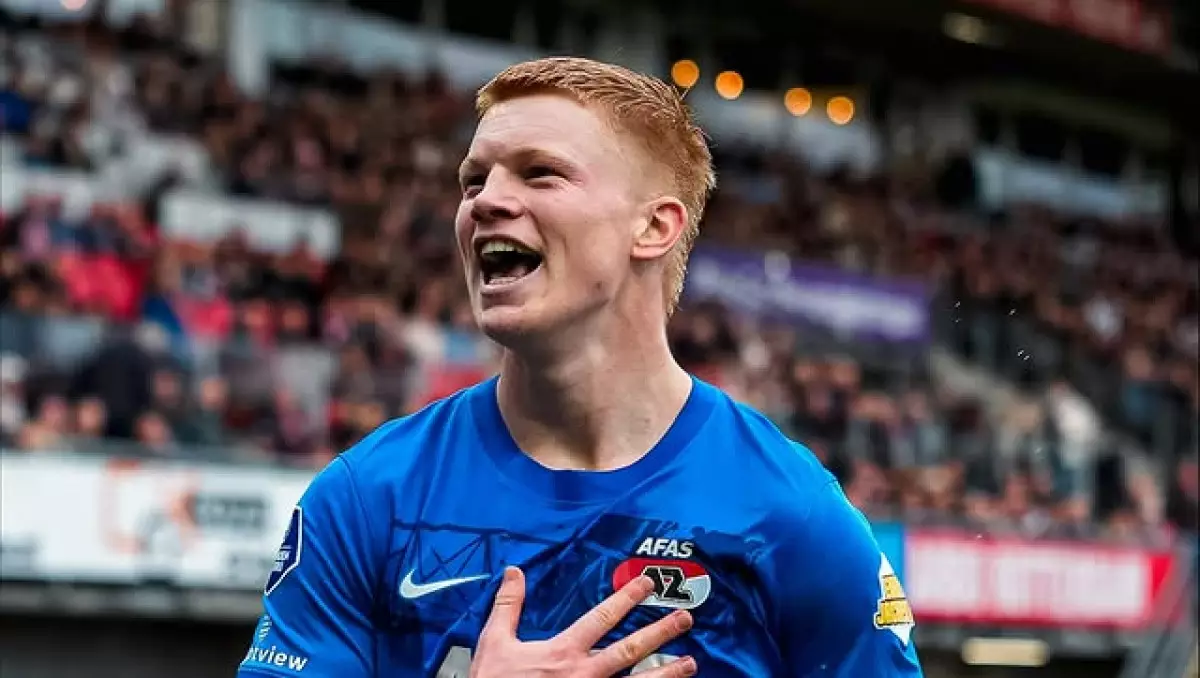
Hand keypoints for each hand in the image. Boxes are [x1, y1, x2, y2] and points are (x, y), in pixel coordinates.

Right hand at [470, 566, 697, 677]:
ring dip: (666, 674)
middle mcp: (584, 675)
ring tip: (692, 664)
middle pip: (629, 651)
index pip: (601, 619)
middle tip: (685, 619)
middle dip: (659, 633)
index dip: (625, 598)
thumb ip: (509, 606)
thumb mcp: (494, 642)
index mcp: (563, 652)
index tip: (646, 583)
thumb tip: (515, 571)